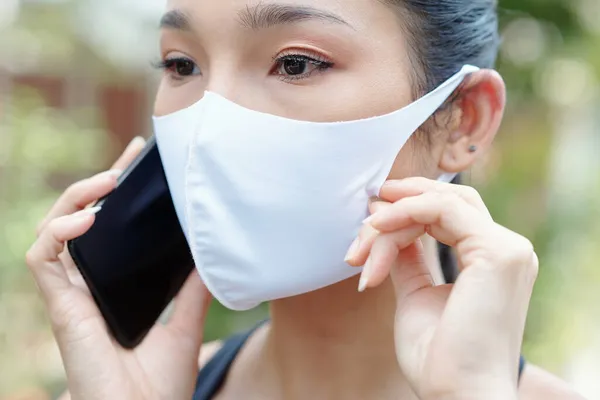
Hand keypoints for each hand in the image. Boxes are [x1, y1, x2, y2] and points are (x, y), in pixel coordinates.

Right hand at [26, 137, 211, 399]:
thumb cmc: (159, 385)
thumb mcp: (185, 325)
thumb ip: (193, 290)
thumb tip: (212, 253)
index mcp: (114, 287)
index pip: (110, 230)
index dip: (118, 195)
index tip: (138, 164)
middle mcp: (89, 286)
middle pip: (82, 221)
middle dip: (99, 183)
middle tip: (129, 156)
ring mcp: (73, 295)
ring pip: (55, 231)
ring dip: (75, 199)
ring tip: (108, 182)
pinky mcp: (62, 307)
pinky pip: (43, 258)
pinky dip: (59, 232)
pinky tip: (88, 218)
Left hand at [346, 177, 537, 399]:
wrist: (456, 395)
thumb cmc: (437, 358)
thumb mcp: (415, 295)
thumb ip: (408, 259)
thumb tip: (388, 226)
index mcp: (492, 262)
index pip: (450, 215)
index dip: (407, 212)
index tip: (369, 222)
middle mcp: (507, 251)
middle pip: (446, 202)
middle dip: (398, 207)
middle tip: (363, 221)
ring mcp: (507, 250)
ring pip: (439, 204)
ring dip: (393, 218)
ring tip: (362, 244)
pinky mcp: (498, 254)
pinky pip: (442, 211)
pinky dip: (404, 214)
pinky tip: (377, 228)